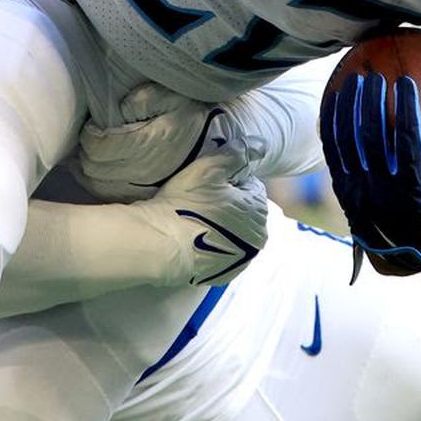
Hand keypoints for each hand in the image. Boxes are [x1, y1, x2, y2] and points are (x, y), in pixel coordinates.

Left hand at [77, 83, 225, 200]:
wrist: (218, 139)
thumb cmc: (193, 114)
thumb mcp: (173, 95)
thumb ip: (143, 98)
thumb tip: (120, 108)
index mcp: (146, 145)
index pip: (97, 147)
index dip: (90, 135)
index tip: (94, 126)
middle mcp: (142, 171)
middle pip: (92, 167)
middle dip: (86, 151)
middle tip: (92, 137)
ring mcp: (142, 188)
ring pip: (96, 184)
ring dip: (88, 168)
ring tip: (94, 152)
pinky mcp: (143, 196)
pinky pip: (109, 195)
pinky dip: (98, 182)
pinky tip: (101, 169)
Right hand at [141, 152, 269, 286]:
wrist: (160, 246)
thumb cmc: (185, 205)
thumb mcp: (209, 168)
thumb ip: (238, 153)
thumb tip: (261, 144)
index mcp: (258, 211)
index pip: (249, 187)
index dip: (227, 182)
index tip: (205, 185)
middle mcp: (257, 239)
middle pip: (242, 212)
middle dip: (226, 205)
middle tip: (197, 202)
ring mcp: (240, 261)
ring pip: (232, 234)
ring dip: (220, 227)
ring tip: (192, 221)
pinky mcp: (223, 275)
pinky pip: (221, 254)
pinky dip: (211, 246)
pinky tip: (192, 240)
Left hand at [319, 72, 420, 274]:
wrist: (405, 257)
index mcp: (411, 194)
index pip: (406, 145)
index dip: (406, 112)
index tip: (407, 81)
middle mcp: (380, 193)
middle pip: (371, 140)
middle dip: (372, 103)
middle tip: (376, 74)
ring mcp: (357, 193)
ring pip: (347, 144)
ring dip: (348, 109)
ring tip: (353, 79)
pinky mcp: (342, 191)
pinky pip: (333, 153)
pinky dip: (331, 124)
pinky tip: (334, 98)